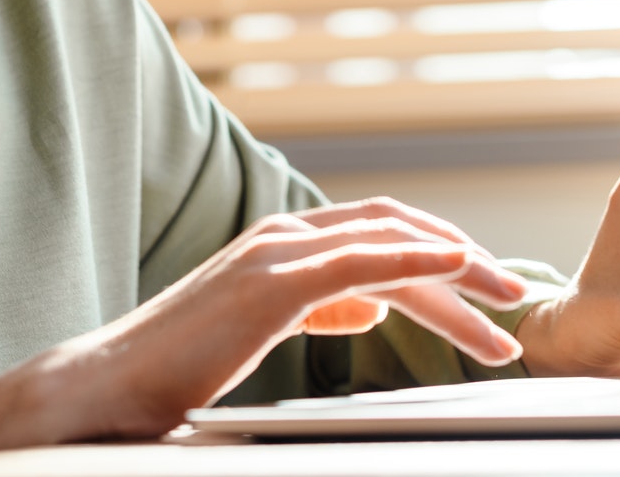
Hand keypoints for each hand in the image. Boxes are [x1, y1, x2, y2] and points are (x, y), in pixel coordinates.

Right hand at [0, 197, 527, 453]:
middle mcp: (284, 237)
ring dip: (458, 272)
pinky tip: (457, 269)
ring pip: (392, 245)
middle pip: (398, 233)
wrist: (103, 387)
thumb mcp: (259, 331)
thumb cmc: (174, 369)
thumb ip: (316, 308)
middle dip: (465, 262)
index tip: (486, 293)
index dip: (441, 256)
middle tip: (516, 298)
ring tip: (505, 310)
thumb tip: (369, 308)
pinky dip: (418, 258)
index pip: (381, 236)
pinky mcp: (272, 284)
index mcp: (283, 247)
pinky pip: (364, 260)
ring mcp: (277, 254)